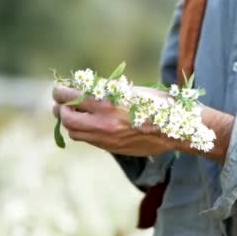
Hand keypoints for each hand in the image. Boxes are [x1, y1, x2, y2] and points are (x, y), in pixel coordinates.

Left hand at [52, 86, 172, 155]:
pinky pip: (86, 139)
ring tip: (73, 114)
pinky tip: (88, 124)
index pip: (71, 95)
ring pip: (72, 131)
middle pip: (66, 115)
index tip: (62, 88)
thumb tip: (84, 88)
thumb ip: (107, 89)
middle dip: (61, 107)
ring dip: (69, 121)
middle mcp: (103, 120)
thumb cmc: (157, 104)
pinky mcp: (110, 147)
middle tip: (62, 102)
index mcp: (108, 100)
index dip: (62, 91)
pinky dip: (82, 131)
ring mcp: (106, 136)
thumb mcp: (132, 90)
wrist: (175, 129)